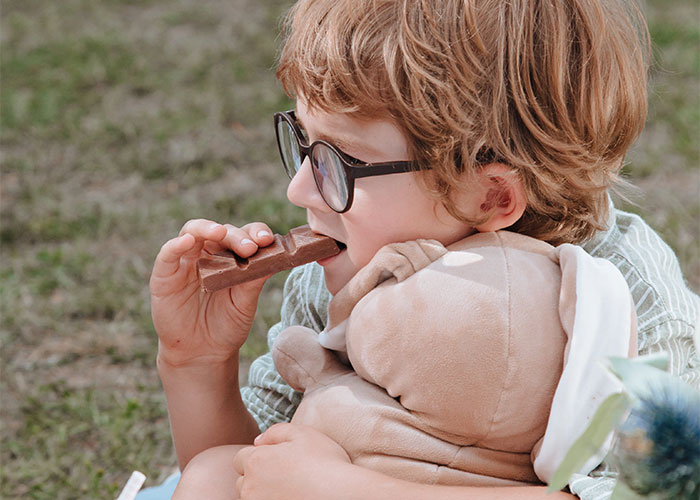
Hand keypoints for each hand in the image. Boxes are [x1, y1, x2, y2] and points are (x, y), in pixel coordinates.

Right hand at [150, 219, 274, 366]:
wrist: (203, 353)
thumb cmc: (227, 324)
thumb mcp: (245, 302)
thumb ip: (255, 279)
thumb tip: (277, 256)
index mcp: (231, 256)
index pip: (244, 234)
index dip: (256, 232)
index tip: (268, 240)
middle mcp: (209, 253)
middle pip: (221, 231)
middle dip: (236, 236)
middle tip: (250, 247)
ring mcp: (186, 261)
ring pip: (193, 232)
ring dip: (207, 229)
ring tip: (220, 233)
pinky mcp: (164, 275)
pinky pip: (167, 254)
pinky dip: (175, 245)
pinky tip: (186, 241)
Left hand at [233, 423, 351, 499]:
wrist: (341, 495)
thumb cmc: (325, 463)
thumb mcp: (303, 433)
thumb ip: (275, 432)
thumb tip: (258, 441)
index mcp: (256, 462)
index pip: (240, 459)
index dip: (257, 456)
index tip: (277, 458)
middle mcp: (251, 488)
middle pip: (242, 481)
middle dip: (256, 476)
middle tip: (284, 474)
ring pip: (252, 498)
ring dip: (264, 492)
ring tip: (290, 488)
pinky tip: (292, 497)